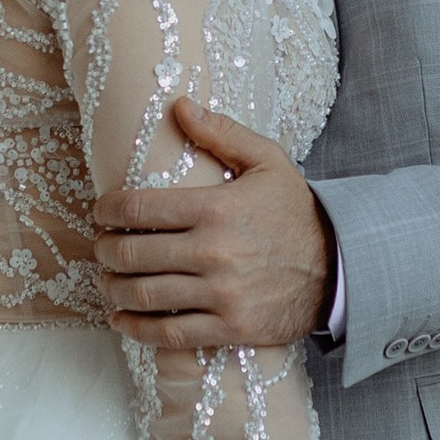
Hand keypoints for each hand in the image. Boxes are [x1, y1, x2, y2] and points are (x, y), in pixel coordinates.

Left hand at [94, 97, 331, 350]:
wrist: (338, 267)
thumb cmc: (296, 212)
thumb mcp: (268, 162)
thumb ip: (222, 132)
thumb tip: (178, 105)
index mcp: (217, 208)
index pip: (140, 208)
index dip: (108, 210)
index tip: (101, 212)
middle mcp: (214, 252)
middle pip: (133, 254)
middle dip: (106, 250)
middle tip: (102, 247)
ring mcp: (221, 293)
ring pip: (145, 295)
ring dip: (114, 288)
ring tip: (108, 281)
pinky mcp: (230, 327)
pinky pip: (170, 334)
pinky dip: (137, 329)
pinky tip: (122, 320)